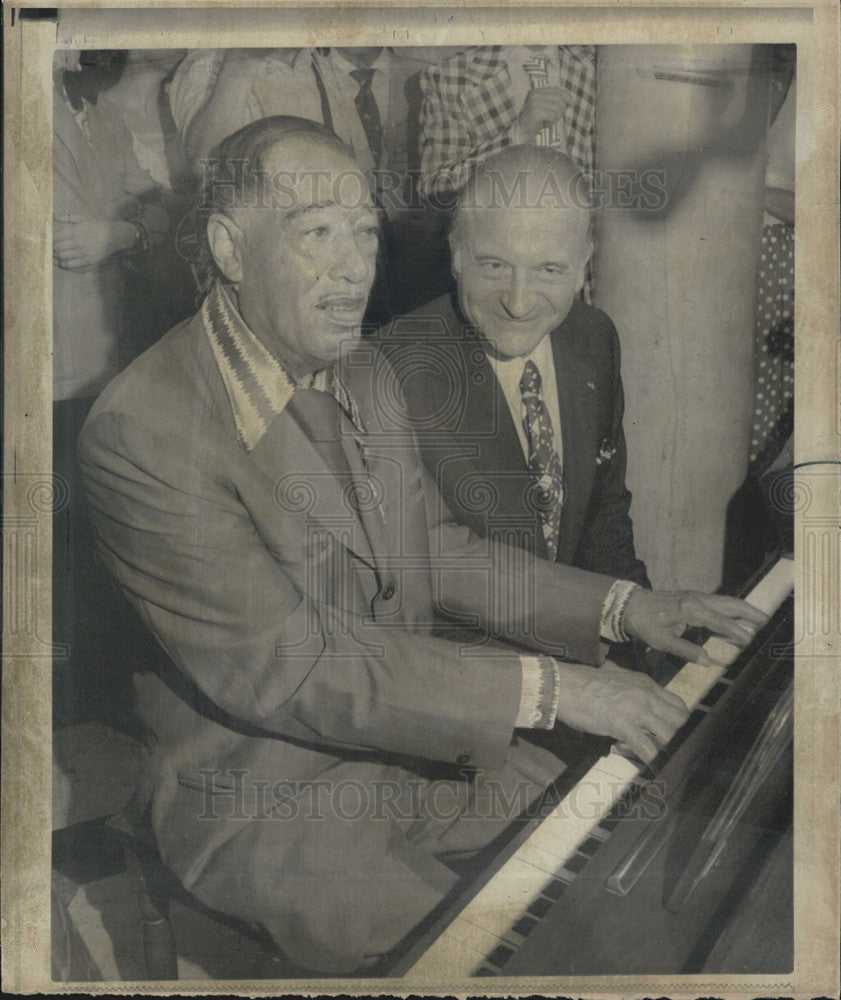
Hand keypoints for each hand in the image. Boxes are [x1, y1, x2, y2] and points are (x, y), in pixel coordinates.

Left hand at [53, 216, 135, 269]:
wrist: (113, 235)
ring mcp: (83, 254)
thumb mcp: (82, 218)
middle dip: (51, 251)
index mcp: (74, 232)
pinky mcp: (89, 261)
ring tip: (54, 257)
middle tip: (48, 250)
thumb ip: (66, 217)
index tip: (46, 241)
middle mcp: (77, 244)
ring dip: (56, 259)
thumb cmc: (96, 225)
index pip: (55, 239)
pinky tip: (63, 263)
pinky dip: (65, 266)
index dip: (49, 241)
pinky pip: (73, 267)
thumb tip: (53, 216)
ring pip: (64, 260)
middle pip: (57, 251)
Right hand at [516, 88, 567, 139]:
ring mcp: (535, 103)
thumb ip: (554, 101)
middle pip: (560, 99)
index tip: (571, 103)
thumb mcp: (544, 108)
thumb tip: (571, 100)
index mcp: (537, 91)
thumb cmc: (534, 122)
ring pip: (558, 108)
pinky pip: (553, 116)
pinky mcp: (536, 112)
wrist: (520, 132)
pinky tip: (544, 125)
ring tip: (547, 121)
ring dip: (556, 118)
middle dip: (561, 110)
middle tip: (554, 118)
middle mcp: (535, 94)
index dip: (567, 96)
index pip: (558, 90)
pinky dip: (551, 122)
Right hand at [554, 659, 689, 763]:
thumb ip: (631, 687)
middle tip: (661, 742)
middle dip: (674, 734)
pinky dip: (650, 760)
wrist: (564, 685)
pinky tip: (647, 766)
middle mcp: (646, 695)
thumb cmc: (583, 681)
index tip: (667, 729)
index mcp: (645, 683)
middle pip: (679, 719)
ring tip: (650, 752)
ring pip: (668, 735)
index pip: (677, 703)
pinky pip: (647, 748)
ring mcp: (636, 711)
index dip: (676, 719)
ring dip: (662, 747)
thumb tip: (631, 696)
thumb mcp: (616, 676)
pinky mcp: (624, 726)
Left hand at [623, 589, 768, 666]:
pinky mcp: (692, 597)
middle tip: (766, 621)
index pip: (720, 622)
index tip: (750, 640)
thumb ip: (685, 650)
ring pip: (725, 601)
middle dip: (749, 612)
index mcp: (691, 610)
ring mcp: (695, 596)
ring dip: (742, 609)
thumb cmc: (644, 623)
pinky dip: (730, 609)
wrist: (630, 604)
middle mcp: (697, 600)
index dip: (736, 631)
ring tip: (758, 618)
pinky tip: (735, 617)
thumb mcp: (661, 640)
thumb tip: (708, 661)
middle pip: (729, 604)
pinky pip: (717, 602)